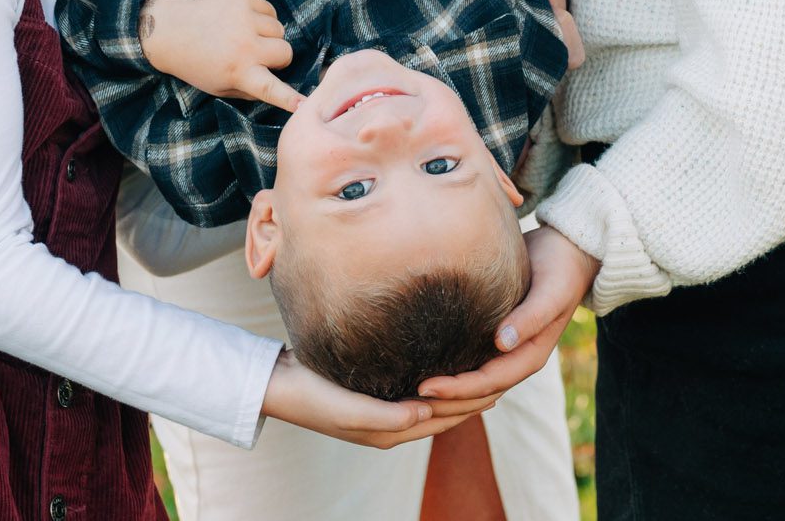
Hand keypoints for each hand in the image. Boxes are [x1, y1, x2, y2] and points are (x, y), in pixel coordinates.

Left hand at [138, 0, 301, 111]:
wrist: (170, 29)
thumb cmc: (197, 64)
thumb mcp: (219, 87)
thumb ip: (250, 91)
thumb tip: (279, 88)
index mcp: (238, 72)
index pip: (270, 88)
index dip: (290, 97)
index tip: (304, 104)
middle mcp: (244, 46)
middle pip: (286, 52)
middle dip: (277, 56)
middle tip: (257, 56)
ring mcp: (244, 19)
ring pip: (279, 29)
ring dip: (268, 35)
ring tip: (244, 36)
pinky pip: (270, 10)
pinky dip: (261, 17)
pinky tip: (241, 21)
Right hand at [259, 349, 493, 447]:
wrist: (278, 384)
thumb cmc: (311, 397)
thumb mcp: (348, 409)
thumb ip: (386, 416)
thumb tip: (427, 410)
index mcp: (393, 432)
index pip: (448, 417)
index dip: (476, 399)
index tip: (504, 376)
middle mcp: (395, 423)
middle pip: (448, 409)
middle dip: (477, 392)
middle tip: (506, 364)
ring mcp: (387, 406)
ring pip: (437, 397)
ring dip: (462, 383)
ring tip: (487, 359)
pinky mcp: (378, 389)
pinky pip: (420, 383)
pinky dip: (441, 374)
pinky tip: (448, 352)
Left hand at [418, 225, 596, 403]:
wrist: (570, 251)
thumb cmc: (561, 267)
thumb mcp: (552, 290)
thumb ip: (530, 317)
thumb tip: (501, 343)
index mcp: (531, 356)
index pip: (488, 383)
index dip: (456, 389)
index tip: (424, 387)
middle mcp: (516, 359)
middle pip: (477, 395)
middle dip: (444, 402)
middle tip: (404, 400)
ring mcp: (506, 352)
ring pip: (472, 387)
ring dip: (444, 396)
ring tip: (408, 394)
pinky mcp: (494, 338)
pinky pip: (470, 365)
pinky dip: (449, 374)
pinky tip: (422, 369)